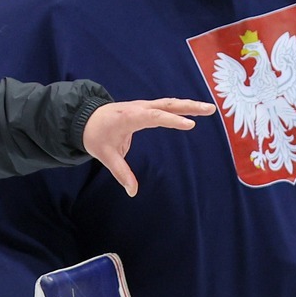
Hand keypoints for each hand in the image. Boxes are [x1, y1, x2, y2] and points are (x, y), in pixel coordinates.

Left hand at [82, 98, 215, 196]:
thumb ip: (121, 173)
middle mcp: (139, 108)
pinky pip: (166, 106)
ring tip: (210, 109)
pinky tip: (194, 110)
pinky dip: (181, 107)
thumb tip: (132, 192)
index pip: (155, 118)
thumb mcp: (106, 156)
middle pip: (168, 105)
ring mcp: (143, 106)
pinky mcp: (146, 109)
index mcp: (130, 117)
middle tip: (210, 110)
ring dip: (190, 105)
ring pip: (170, 103)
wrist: (85, 118)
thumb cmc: (96, 136)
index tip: (190, 125)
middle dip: (190, 107)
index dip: (173, 121)